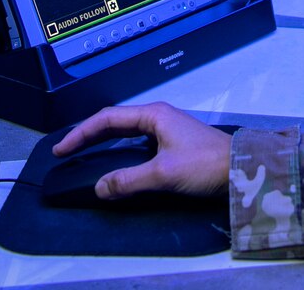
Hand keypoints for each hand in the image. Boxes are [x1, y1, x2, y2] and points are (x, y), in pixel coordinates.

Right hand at [51, 101, 232, 199]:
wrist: (241, 170)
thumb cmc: (207, 165)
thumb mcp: (163, 173)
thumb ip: (128, 180)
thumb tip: (99, 187)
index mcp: (154, 115)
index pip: (107, 118)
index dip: (81, 133)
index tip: (62, 148)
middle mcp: (158, 117)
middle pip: (114, 122)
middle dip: (88, 135)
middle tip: (65, 151)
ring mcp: (166, 130)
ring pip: (126, 132)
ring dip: (104, 141)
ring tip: (84, 153)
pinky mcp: (173, 144)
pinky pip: (138, 143)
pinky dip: (120, 151)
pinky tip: (115, 162)